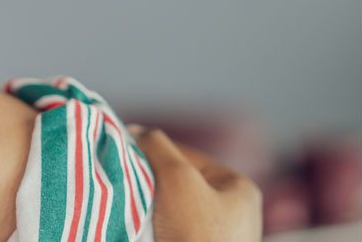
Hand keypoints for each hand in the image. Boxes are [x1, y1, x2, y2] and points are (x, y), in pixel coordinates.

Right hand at [128, 124, 262, 241]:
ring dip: (146, 205)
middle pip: (178, 183)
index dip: (152, 151)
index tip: (122, 152)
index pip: (186, 155)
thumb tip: (136, 130)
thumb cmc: (196, 235)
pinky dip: (148, 228)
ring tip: (125, 202)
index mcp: (239, 189)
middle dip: (149, 179)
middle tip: (122, 178)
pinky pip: (167, 232)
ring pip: (170, 209)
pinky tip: (133, 225)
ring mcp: (215, 239)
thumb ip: (157, 146)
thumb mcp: (177, 178)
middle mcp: (233, 213)